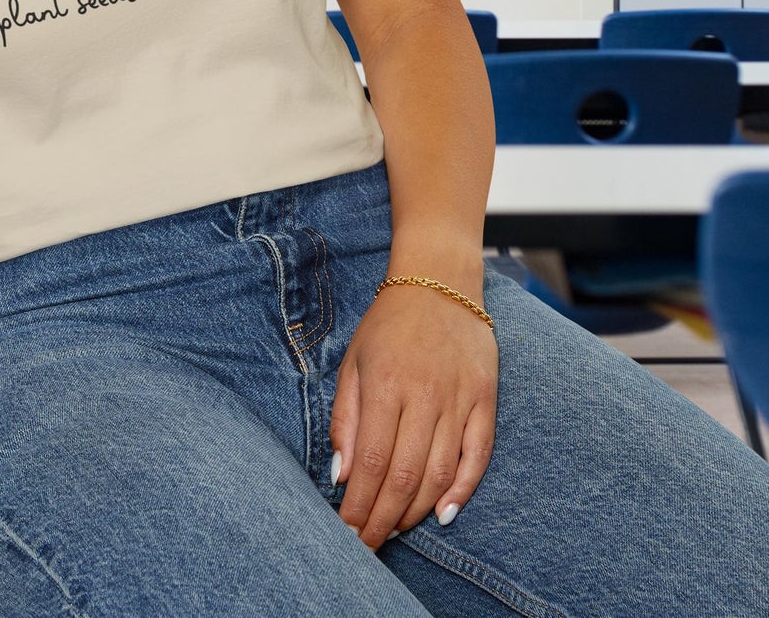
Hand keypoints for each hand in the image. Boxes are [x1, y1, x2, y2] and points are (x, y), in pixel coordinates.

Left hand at [330, 281, 497, 548]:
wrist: (439, 281)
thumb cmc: (388, 324)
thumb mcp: (353, 362)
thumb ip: (345, 418)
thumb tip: (341, 474)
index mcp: (385, 385)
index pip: (372, 461)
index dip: (360, 504)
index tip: (348, 532)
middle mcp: (424, 395)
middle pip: (405, 475)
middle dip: (384, 518)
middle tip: (369, 545)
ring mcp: (459, 398)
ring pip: (440, 473)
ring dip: (416, 510)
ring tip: (396, 529)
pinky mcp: (486, 399)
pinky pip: (478, 455)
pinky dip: (463, 489)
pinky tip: (444, 513)